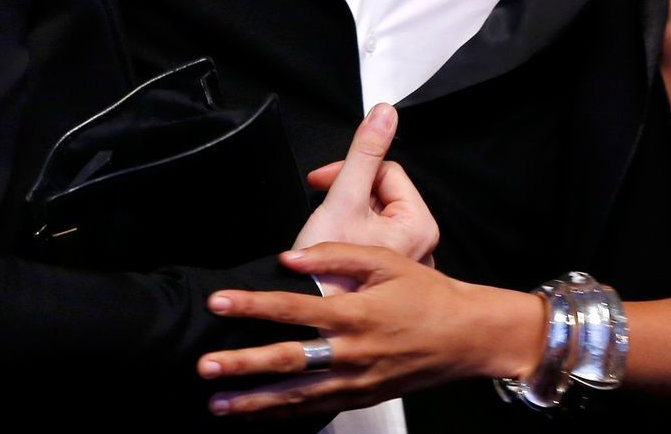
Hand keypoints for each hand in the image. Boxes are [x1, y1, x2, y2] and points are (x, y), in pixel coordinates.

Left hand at [199, 244, 543, 416]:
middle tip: (205, 366)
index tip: (219, 302)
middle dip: (243, 363)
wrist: (465, 336)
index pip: (293, 308)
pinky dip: (282, 414)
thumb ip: (336, 255)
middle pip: (288, 360)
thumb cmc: (426, 295)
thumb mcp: (387, 261)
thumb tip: (289, 257)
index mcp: (356, 313)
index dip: (253, 304)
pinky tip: (255, 415)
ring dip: (254, 400)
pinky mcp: (361, 398)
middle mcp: (352, 352)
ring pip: (297, 395)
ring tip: (217, 403)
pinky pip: (315, 409)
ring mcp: (356, 381)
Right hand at [292, 104, 437, 271]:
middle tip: (326, 212)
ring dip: (348, 217)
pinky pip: (372, 244)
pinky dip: (352, 242)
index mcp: (420, 226)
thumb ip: (364, 153)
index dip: (350, 171)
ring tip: (329, 236)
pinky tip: (336, 257)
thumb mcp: (343, 199)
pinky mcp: (388, 281)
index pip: (387, 172)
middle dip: (349, 196)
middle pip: (381, 195)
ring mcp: (406, 266)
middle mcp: (422, 247)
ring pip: (374, 218)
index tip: (323, 184)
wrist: (305, 318)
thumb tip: (386, 112)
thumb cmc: (324, 270)